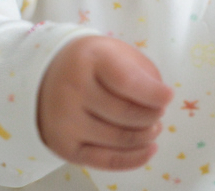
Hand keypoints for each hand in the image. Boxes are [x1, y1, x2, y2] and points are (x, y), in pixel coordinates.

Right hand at [37, 36, 173, 169]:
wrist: (45, 76)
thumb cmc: (92, 64)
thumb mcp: (115, 52)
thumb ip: (141, 71)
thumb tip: (161, 101)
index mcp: (88, 60)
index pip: (126, 82)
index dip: (153, 93)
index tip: (169, 96)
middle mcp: (72, 91)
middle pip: (125, 114)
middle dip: (152, 116)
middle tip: (160, 112)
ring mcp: (65, 122)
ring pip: (119, 139)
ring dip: (146, 136)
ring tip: (154, 127)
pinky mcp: (64, 147)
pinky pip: (106, 161)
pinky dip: (134, 158)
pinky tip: (150, 148)